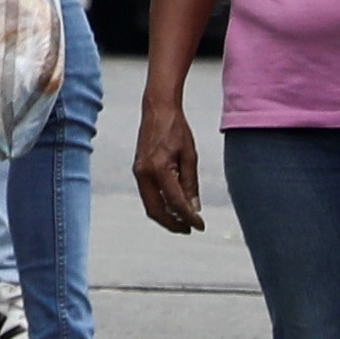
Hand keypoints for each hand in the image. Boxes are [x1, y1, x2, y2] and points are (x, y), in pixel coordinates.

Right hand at [132, 105, 203, 237]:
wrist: (157, 109)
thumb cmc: (176, 128)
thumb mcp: (190, 155)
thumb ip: (191, 184)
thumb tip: (194, 208)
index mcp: (159, 169)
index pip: (176, 202)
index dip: (189, 217)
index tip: (200, 225)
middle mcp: (144, 173)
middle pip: (156, 210)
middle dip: (172, 224)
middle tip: (188, 229)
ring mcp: (138, 172)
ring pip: (150, 205)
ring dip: (165, 216)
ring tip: (182, 221)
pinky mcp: (138, 170)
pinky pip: (148, 195)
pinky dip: (160, 204)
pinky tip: (173, 206)